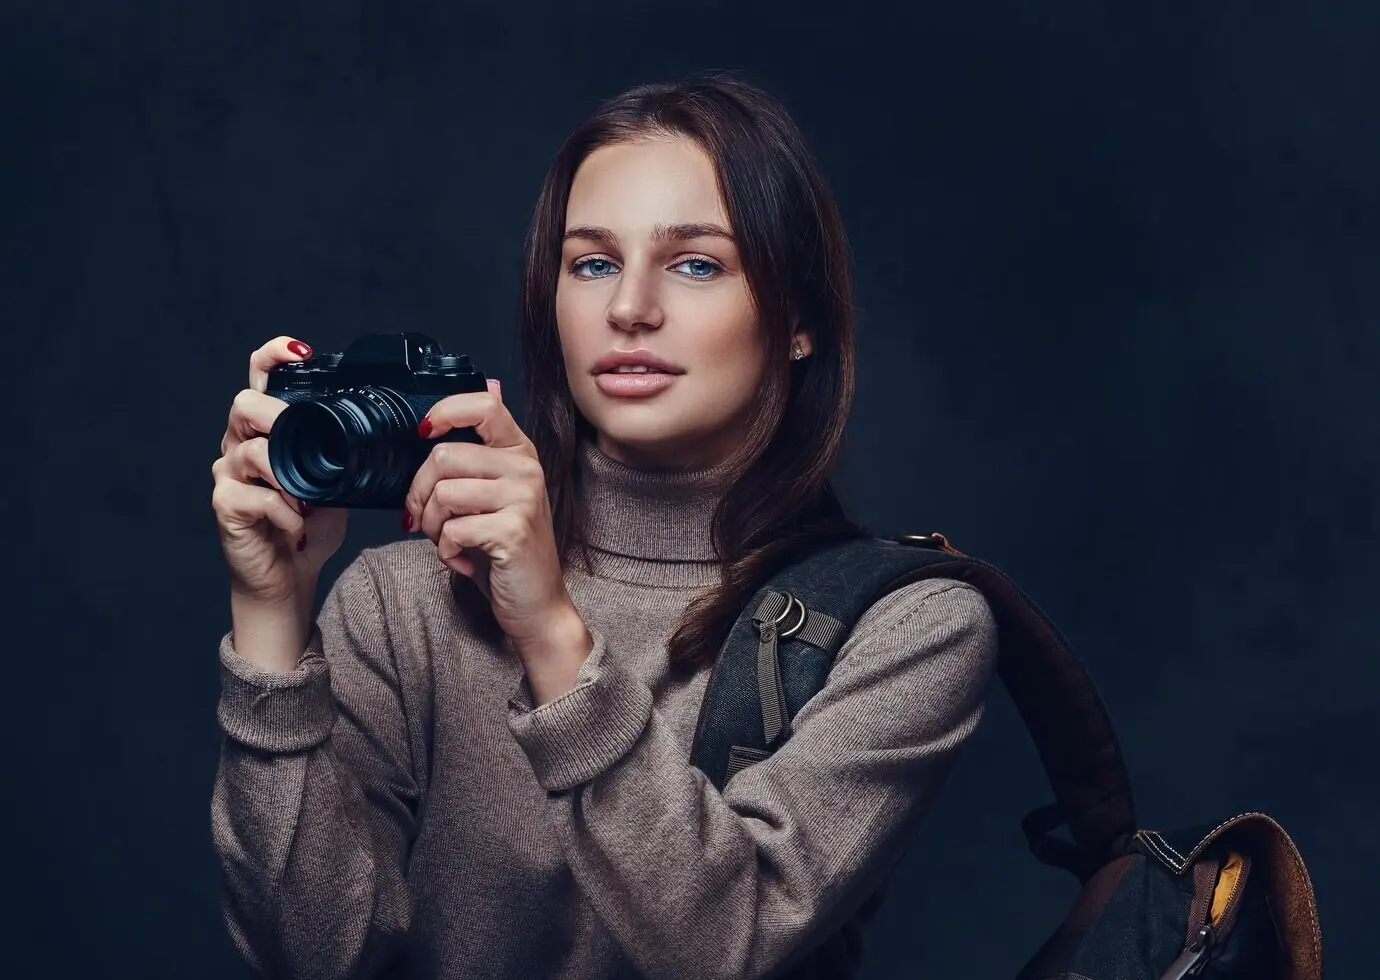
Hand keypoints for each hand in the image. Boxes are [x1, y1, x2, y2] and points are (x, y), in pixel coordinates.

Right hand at [211, 336, 347, 607]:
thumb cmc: (309, 527)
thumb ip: (339, 455)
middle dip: (280, 419)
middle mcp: (239, 445)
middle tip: (308, 448)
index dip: (274, 356)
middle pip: (245, 405)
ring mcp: (229, 474)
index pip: (259, 379)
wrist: (288, 576)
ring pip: (253, 451)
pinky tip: (299, 526)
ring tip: (309, 502)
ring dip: (292, 478)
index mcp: (265, 432)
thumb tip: (373, 434)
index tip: (301, 351)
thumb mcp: (335, 482)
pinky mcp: (225, 504)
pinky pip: (259, 496)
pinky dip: (288, 513)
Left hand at [403, 379, 580, 658]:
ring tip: (448, 542)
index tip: (422, 432)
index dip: (444, 411)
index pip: (483, 405)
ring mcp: (522, 499)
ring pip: (442, 494)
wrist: (537, 603)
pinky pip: (452, 529)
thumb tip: (490, 382)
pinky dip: (446, 552)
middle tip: (424, 520)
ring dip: (431, 526)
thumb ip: (485, 444)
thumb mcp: (496, 490)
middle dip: (419, 493)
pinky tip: (464, 560)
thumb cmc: (508, 548)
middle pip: (444, 456)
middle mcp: (525, 469)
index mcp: (519, 452)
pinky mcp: (512, 530)